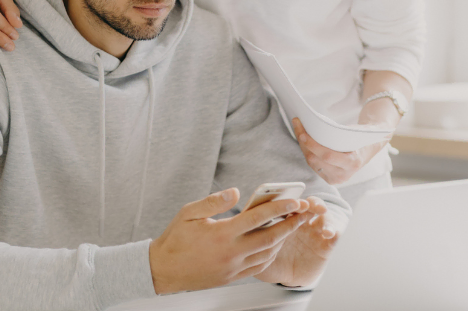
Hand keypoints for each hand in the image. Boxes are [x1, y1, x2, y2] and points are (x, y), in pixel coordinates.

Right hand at [148, 188, 311, 294]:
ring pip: (268, 253)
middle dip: (292, 224)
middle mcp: (231, 252)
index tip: (295, 200)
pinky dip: (271, 254)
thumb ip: (214, 201)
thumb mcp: (189, 213)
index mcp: (222, 234)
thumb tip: (236, 192)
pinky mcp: (232, 277)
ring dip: (284, 239)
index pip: (258, 218)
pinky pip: (259, 266)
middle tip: (305, 213)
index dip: (280, 208)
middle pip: (271, 237)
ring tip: (293, 225)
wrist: (162, 271)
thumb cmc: (175, 240)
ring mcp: (233, 267)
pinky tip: (274, 244)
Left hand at [256, 196, 343, 286]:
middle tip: (305, 205)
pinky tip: (328, 233)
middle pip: (308, 205)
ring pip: (323, 214)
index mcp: (285, 219)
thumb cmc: (271, 262)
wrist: (287, 279)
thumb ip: (251, 240)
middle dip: (308, 202)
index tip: (286, 201)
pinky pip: (335, 234)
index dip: (288, 201)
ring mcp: (316, 231)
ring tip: (320, 213)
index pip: (288, 204)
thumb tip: (239, 229)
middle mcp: (302, 221)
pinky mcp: (327, 245)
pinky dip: (334, 230)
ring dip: (322, 211)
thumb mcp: (257, 252)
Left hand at [291, 118, 391, 185]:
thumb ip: (338, 134)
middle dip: (304, 143)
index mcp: (352, 163)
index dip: (313, 145)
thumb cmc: (360, 138)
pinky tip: (304, 141)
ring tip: (299, 130)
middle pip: (316, 160)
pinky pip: (313, 166)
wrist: (368, 149)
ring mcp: (335, 179)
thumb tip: (316, 126)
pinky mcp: (329, 179)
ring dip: (303, 147)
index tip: (303, 133)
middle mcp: (343, 175)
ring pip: (312, 163)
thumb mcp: (354, 133)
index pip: (328, 156)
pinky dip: (307, 152)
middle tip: (298, 126)